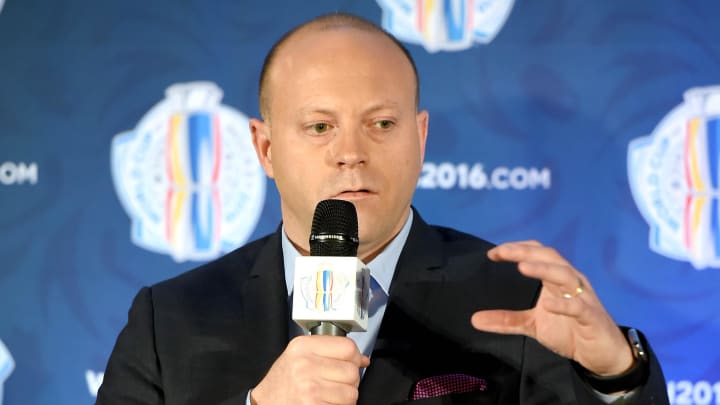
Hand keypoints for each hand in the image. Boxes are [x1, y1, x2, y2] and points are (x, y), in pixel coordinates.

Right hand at [250, 335, 369, 404]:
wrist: (264, 403)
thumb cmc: (282, 382)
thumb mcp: (298, 356)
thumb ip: (328, 352)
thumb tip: (362, 359)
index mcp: (303, 347)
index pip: (348, 347)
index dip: (354, 357)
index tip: (351, 363)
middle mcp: (305, 364)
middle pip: (352, 371)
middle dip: (349, 381)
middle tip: (334, 384)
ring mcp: (310, 387)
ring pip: (351, 392)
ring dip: (344, 397)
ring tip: (328, 395)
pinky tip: (325, 403)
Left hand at [470, 241, 633, 375]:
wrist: (603, 354)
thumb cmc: (570, 331)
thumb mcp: (533, 325)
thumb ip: (506, 320)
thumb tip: (474, 319)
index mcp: (556, 279)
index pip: (538, 253)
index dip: (517, 249)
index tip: (493, 253)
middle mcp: (571, 282)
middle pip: (550, 257)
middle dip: (525, 252)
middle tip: (503, 252)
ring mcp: (583, 297)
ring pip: (565, 274)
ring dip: (543, 269)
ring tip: (522, 268)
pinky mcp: (592, 317)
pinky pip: (579, 307)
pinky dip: (565, 304)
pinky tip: (548, 304)